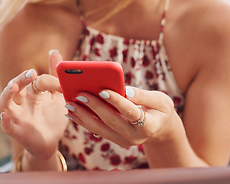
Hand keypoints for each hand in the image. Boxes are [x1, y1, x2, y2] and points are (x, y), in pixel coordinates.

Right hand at [0, 51, 68, 158]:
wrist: (52, 141)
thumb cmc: (52, 116)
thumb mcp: (57, 95)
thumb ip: (55, 76)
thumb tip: (54, 51)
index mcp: (31, 92)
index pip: (33, 81)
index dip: (44, 79)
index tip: (58, 81)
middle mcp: (21, 102)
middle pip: (14, 87)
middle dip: (20, 79)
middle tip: (31, 74)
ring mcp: (18, 117)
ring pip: (4, 104)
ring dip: (7, 94)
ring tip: (13, 86)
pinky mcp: (17, 132)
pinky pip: (7, 127)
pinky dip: (4, 122)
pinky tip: (4, 116)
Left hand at [65, 86, 181, 147]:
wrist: (160, 129)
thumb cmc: (160, 109)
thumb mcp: (160, 100)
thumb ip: (143, 95)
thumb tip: (125, 90)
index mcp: (149, 126)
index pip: (130, 112)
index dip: (117, 101)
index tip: (102, 89)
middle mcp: (135, 137)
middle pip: (111, 121)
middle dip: (94, 107)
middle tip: (80, 94)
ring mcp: (123, 141)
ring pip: (99, 128)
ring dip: (83, 116)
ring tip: (69, 104)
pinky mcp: (115, 139)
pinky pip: (96, 130)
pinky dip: (83, 121)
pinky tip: (71, 112)